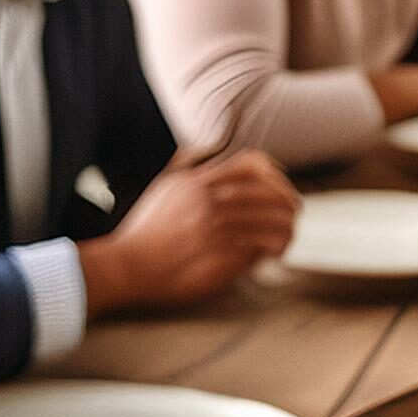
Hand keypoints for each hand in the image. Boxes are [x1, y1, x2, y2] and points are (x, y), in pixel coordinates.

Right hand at [79, 151, 298, 314]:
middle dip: (289, 209)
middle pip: (273, 195)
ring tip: (281, 245)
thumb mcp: (164, 187)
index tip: (281, 193)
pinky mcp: (219, 255)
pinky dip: (270, 253)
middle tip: (290, 222)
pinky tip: (268, 259)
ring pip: (274, 223)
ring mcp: (215, 228)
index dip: (277, 177)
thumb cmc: (145, 232)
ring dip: (284, 235)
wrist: (127, 266)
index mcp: (198, 181)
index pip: (255, 164)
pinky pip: (261, 249)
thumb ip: (188, 166)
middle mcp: (209, 200)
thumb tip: (210, 149)